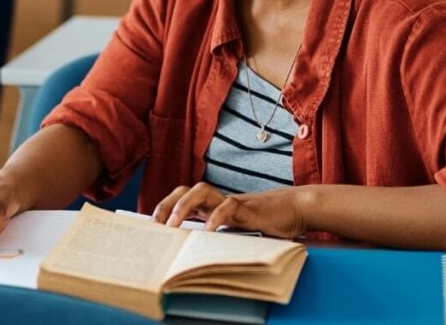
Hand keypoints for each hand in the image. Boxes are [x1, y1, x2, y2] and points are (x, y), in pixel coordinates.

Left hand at [152, 182, 309, 238]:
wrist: (296, 208)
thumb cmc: (267, 223)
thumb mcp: (237, 232)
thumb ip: (219, 237)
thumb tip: (195, 254)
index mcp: (213, 207)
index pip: (182, 200)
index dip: (164, 208)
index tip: (149, 225)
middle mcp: (219, 201)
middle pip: (185, 191)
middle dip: (166, 204)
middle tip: (155, 224)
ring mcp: (232, 201)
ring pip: (201, 191)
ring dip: (183, 206)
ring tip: (174, 226)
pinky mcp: (247, 207)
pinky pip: (227, 207)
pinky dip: (216, 218)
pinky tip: (208, 233)